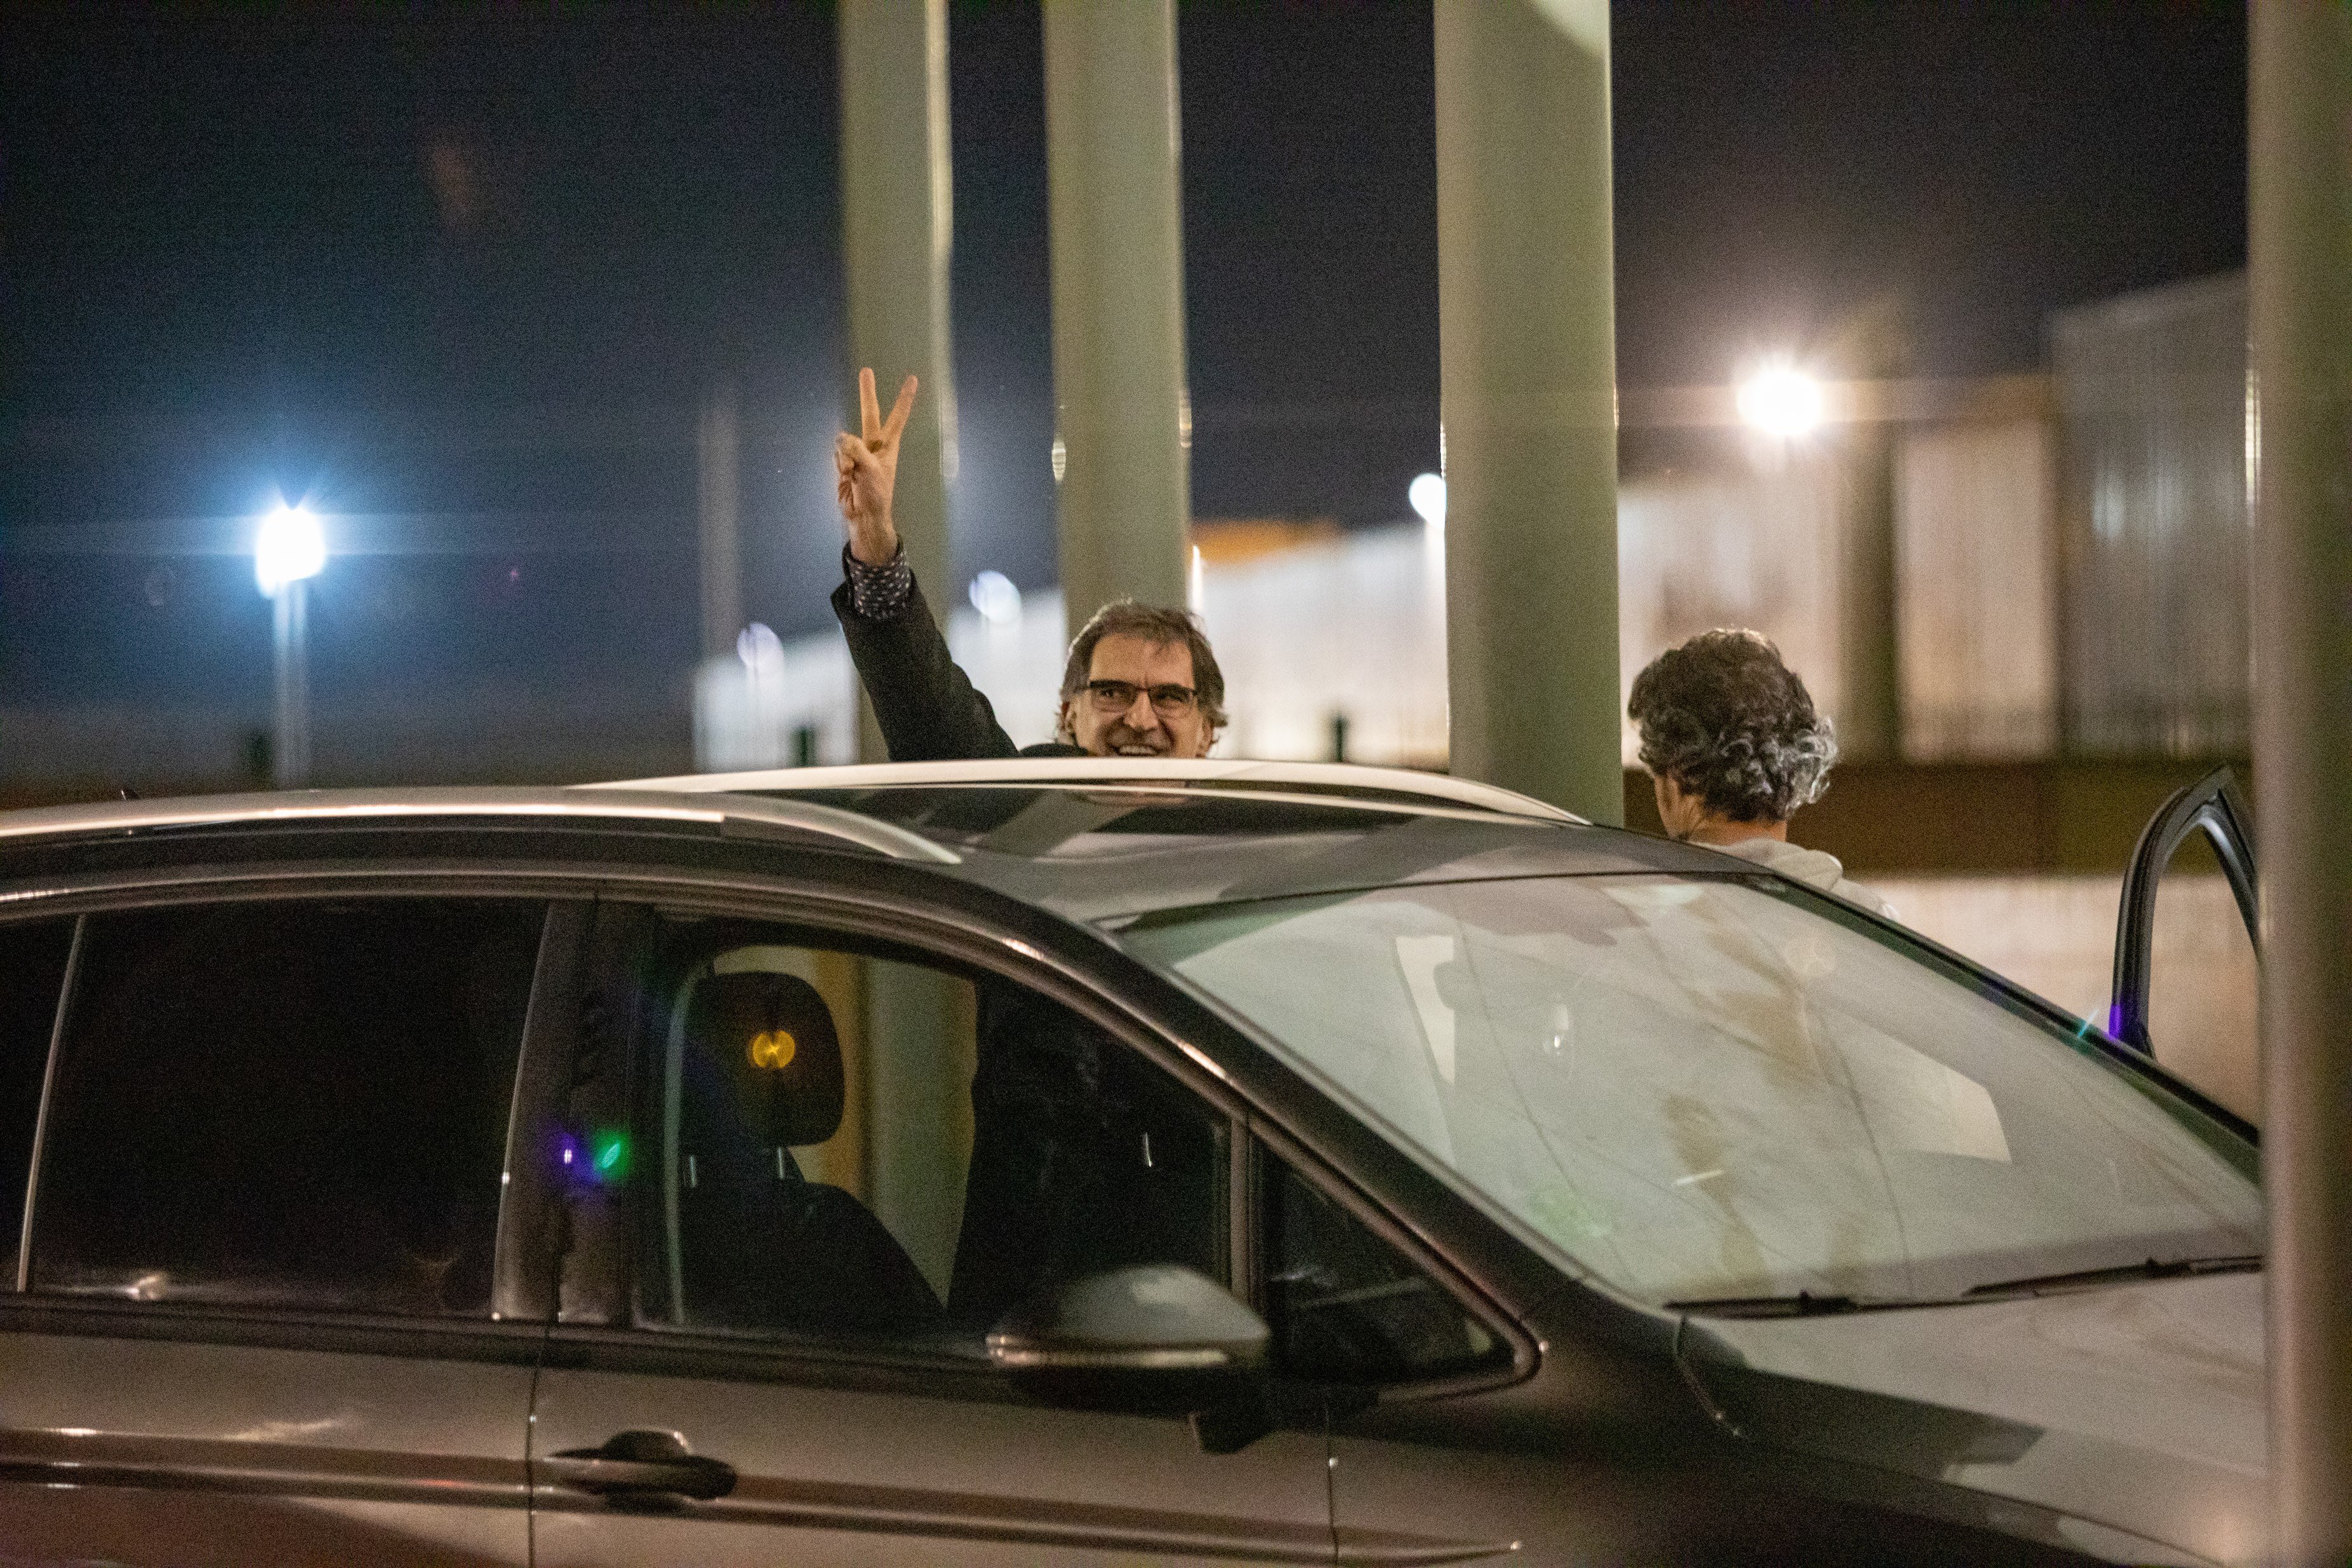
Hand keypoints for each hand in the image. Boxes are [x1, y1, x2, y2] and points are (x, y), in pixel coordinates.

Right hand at [835, 368, 916, 565]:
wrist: (864, 516)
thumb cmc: (876, 494)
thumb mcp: (870, 470)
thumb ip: (857, 450)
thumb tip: (843, 436)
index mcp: (888, 445)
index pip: (897, 417)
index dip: (904, 399)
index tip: (913, 380)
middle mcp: (873, 444)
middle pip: (868, 412)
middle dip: (867, 392)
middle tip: (866, 370)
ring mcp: (857, 451)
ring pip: (843, 439)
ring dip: (844, 456)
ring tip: (852, 474)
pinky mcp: (843, 460)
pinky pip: (835, 451)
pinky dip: (838, 463)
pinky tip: (845, 476)